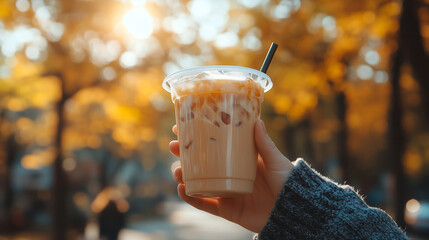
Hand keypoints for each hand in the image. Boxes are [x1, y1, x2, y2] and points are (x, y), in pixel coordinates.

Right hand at [169, 120, 294, 232]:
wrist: (292, 212)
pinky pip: (205, 204)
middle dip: (184, 154)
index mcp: (240, 160)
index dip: (198, 136)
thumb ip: (265, 145)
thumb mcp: (276, 161)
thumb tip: (257, 121)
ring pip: (199, 182)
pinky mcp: (226, 209)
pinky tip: (181, 189)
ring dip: (184, 175)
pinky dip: (191, 198)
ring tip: (178, 170)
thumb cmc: (286, 183)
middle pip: (202, 162)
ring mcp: (226, 191)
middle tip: (173, 146)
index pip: (215, 145)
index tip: (182, 126)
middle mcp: (229, 174)